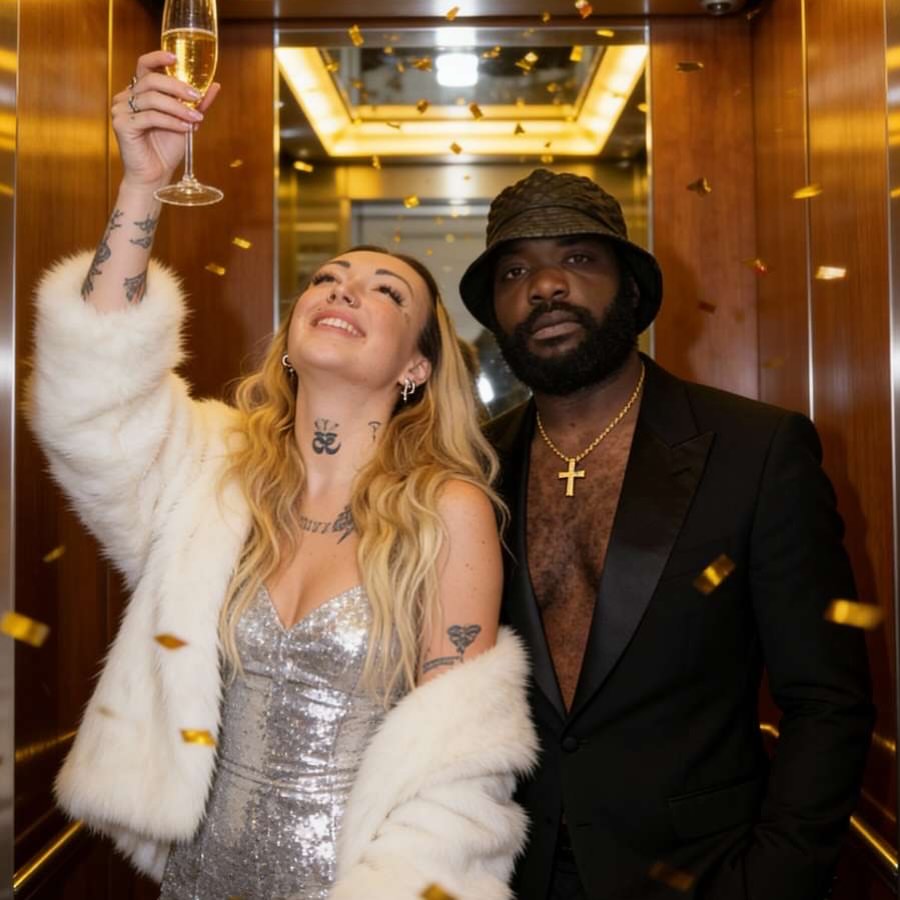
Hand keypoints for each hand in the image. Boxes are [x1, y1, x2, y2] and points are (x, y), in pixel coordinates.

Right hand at [111, 50, 220, 190]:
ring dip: (178, 107)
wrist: (155, 175)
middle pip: (151, 80)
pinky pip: (150, 117)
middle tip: (197, 96)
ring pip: (152, 98)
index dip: (158, 57)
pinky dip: (171, 121)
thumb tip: (214, 85)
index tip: (176, 57)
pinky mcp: (122, 125)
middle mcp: (126, 96)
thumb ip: (196, 103)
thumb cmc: (166, 148)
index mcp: (139, 91)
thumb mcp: (185, 121)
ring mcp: (121, 110)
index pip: (144, 65)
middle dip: (177, 86)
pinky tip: (185, 128)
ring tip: (195, 118)